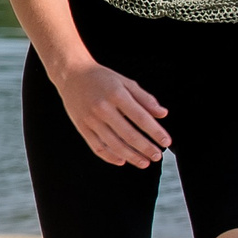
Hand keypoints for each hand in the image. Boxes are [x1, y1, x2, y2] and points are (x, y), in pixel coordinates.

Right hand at [56, 61, 170, 167]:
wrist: (71, 75)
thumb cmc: (101, 78)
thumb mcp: (125, 82)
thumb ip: (145, 98)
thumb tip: (162, 113)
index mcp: (116, 95)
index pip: (141, 118)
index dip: (155, 132)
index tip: (166, 142)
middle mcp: (103, 108)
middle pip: (128, 134)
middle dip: (145, 148)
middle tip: (157, 156)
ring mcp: (90, 119)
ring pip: (113, 144)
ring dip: (131, 156)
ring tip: (144, 162)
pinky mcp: (82, 127)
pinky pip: (97, 146)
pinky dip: (110, 156)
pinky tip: (121, 160)